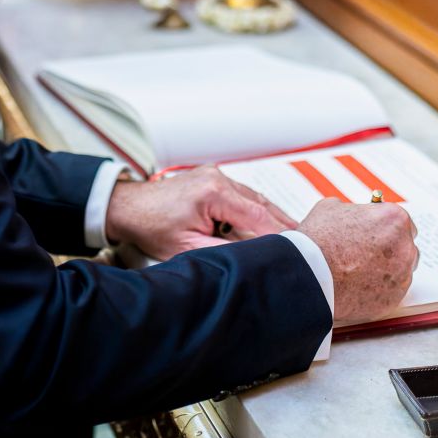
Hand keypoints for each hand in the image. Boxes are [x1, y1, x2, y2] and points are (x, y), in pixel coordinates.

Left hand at [103, 167, 295, 260]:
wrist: (129, 207)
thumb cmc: (152, 226)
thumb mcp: (188, 249)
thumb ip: (225, 253)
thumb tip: (254, 262)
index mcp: (213, 192)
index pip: (258, 217)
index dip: (280, 236)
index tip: (298, 251)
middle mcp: (218, 177)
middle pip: (263, 204)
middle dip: (284, 226)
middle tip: (307, 245)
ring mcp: (217, 175)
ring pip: (256, 199)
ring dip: (273, 218)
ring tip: (294, 238)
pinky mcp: (214, 179)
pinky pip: (243, 196)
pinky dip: (258, 211)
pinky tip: (270, 226)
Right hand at [297, 199, 417, 324]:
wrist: (308, 276)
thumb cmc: (318, 240)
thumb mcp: (331, 208)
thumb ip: (351, 210)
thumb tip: (352, 214)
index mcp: (394, 219)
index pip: (402, 222)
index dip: (386, 227)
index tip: (375, 232)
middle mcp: (404, 247)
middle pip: (406, 246)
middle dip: (391, 248)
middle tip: (368, 252)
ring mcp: (401, 276)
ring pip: (401, 270)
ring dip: (387, 269)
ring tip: (360, 271)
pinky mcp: (393, 299)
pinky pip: (391, 291)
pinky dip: (379, 289)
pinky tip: (359, 285)